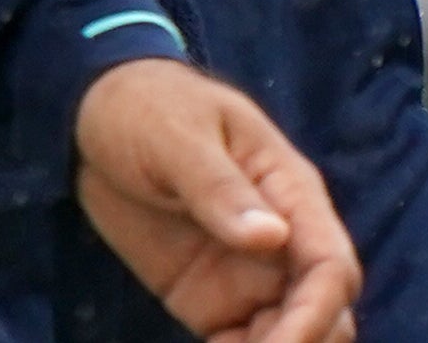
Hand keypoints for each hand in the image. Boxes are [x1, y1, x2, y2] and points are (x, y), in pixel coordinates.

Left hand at [73, 58, 359, 342]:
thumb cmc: (146, 108)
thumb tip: (273, 237)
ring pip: (293, 333)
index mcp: (289, 190)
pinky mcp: (214, 301)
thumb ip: (219, 187)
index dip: (316, 315)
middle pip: (329, 311)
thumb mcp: (177, 136)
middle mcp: (283, 241)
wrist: (96, 116)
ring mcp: (250, 274)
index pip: (330, 265)